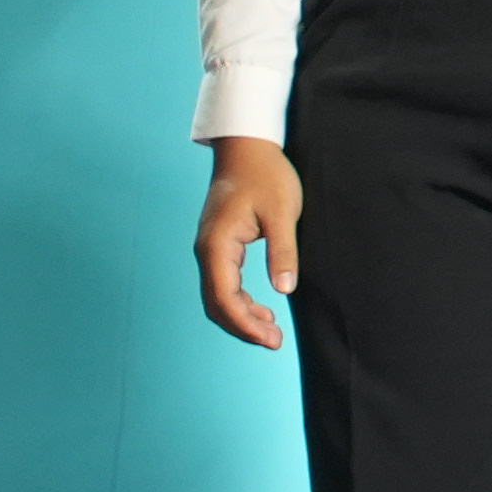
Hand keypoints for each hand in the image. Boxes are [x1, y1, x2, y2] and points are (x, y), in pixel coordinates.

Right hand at [195, 137, 303, 347]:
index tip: (270, 339)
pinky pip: (223, 284)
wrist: (247, 149)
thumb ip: (282, 251)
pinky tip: (263, 309)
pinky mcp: (219, 247)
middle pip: (216, 304)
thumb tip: (284, 289)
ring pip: (218, 297)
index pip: (223, 297)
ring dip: (241, 317)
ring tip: (271, 331)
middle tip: (274, 342)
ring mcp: (210, 249)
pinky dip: (239, 302)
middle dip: (242, 327)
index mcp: (217, 245)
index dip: (244, 323)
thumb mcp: (282, 213)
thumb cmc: (266, 176)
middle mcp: (206, 251)